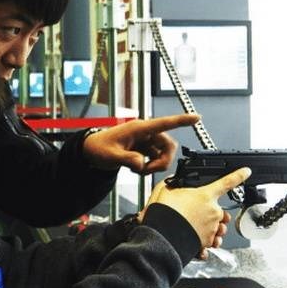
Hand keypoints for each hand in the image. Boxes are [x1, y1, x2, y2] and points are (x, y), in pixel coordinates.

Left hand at [83, 114, 199, 173]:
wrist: (90, 151)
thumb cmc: (98, 148)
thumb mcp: (111, 156)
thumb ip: (127, 160)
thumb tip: (141, 163)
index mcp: (138, 129)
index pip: (163, 123)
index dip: (181, 120)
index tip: (196, 117)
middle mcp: (144, 133)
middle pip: (168, 144)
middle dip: (163, 160)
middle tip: (146, 170)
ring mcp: (144, 141)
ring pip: (163, 153)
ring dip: (155, 165)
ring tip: (139, 171)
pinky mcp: (143, 149)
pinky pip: (155, 158)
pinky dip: (150, 167)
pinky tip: (137, 169)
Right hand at [139, 167, 250, 249]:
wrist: (163, 233)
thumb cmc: (165, 211)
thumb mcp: (165, 190)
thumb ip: (173, 184)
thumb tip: (173, 181)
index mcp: (205, 195)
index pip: (227, 182)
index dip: (238, 175)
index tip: (246, 172)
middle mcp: (213, 211)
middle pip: (222, 211)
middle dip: (213, 213)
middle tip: (198, 213)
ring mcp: (212, 227)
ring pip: (219, 227)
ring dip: (212, 227)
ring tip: (197, 227)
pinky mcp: (207, 241)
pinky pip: (211, 241)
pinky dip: (205, 241)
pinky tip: (196, 240)